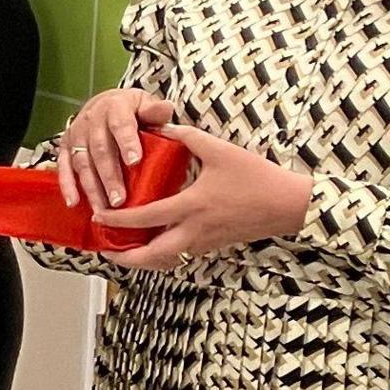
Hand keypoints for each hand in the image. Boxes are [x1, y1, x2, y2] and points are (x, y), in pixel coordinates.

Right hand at [56, 88, 179, 212]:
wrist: (104, 103)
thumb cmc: (131, 109)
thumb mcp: (146, 103)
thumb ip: (155, 110)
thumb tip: (164, 110)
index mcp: (114, 107)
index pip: (120, 125)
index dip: (126, 143)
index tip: (134, 162)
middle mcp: (91, 120)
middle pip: (99, 150)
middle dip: (109, 176)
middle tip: (119, 199)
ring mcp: (76, 135)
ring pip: (82, 163)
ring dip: (91, 187)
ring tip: (103, 209)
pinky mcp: (65, 148)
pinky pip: (63, 168)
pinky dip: (67, 186)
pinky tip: (74, 203)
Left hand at [91, 125, 314, 270]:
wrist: (290, 205)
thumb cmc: (257, 177)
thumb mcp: (220, 150)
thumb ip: (187, 137)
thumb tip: (161, 127)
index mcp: (192, 205)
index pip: (145, 218)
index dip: (117, 220)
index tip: (98, 216)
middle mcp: (195, 230)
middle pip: (151, 256)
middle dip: (124, 257)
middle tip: (104, 249)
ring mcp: (205, 242)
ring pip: (166, 262)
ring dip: (142, 261)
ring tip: (123, 251)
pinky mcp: (214, 246)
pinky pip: (181, 257)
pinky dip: (161, 257)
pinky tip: (153, 245)